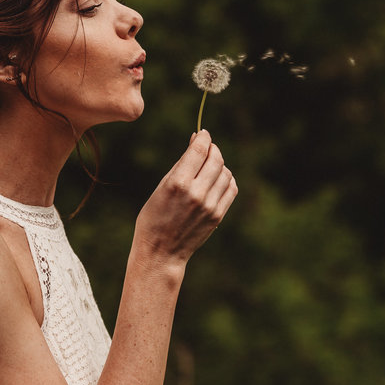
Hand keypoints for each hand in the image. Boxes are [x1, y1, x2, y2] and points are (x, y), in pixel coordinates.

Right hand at [134, 130, 237, 263]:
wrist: (161, 251)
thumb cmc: (154, 216)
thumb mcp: (161, 186)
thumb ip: (181, 163)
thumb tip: (197, 140)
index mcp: (178, 184)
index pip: (199, 150)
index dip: (204, 137)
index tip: (203, 133)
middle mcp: (197, 194)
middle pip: (216, 159)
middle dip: (212, 149)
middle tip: (206, 148)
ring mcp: (210, 206)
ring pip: (226, 172)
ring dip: (219, 164)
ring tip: (208, 166)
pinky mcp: (218, 215)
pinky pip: (230, 188)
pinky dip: (226, 179)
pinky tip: (216, 179)